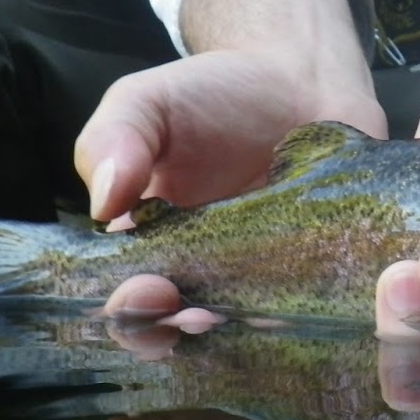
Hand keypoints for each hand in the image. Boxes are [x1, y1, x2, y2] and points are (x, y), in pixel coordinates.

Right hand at [74, 0, 384, 314]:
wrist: (303, 79)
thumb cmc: (215, 94)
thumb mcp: (148, 103)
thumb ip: (113, 140)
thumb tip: (103, 204)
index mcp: (148, 250)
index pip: (125, 302)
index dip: (129, 311)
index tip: (144, 291)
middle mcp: (201, 280)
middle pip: (178, 335)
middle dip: (174, 337)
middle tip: (191, 315)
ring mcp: (260, 288)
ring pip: (241, 339)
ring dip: (235, 341)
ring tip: (239, 319)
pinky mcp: (317, 283)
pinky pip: (307, 320)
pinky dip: (302, 326)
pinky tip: (300, 313)